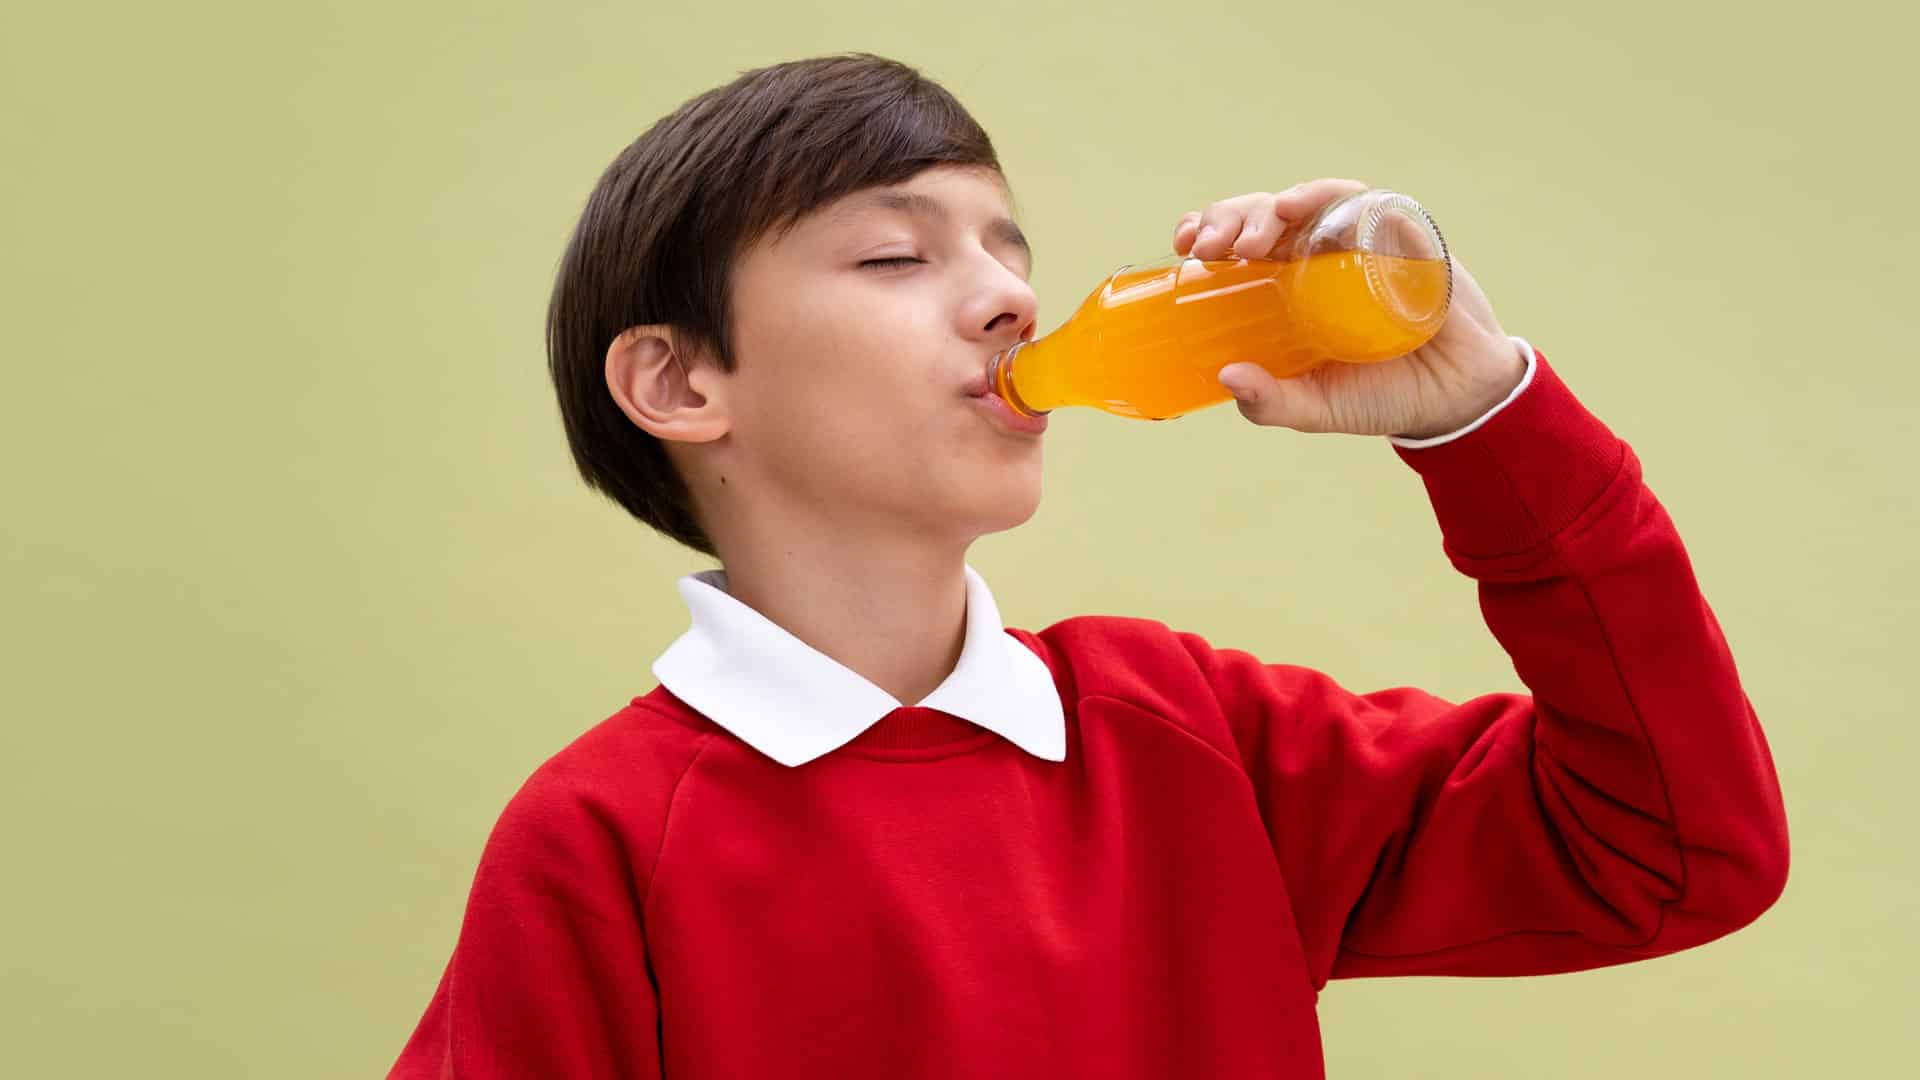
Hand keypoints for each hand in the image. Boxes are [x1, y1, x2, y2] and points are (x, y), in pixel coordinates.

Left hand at [1174, 178, 1527, 438]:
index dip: (1208, 234)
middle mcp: (1317, 256)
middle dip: (1228, 220)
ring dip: (1269, 209)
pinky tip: (1298, 207)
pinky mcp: (1397, 233)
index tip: (1185, 248)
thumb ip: (1270, 402)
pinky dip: (1324, 196)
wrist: (1457, 397)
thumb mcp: (1316, 407)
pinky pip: (1359, 200)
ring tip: (1251, 240)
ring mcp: (1357, 240)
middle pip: (1261, 216)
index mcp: (1287, 288)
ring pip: (1302, 202)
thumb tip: (1226, 377)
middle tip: (1210, 249)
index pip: (1237, 245)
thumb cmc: (1382, 396)